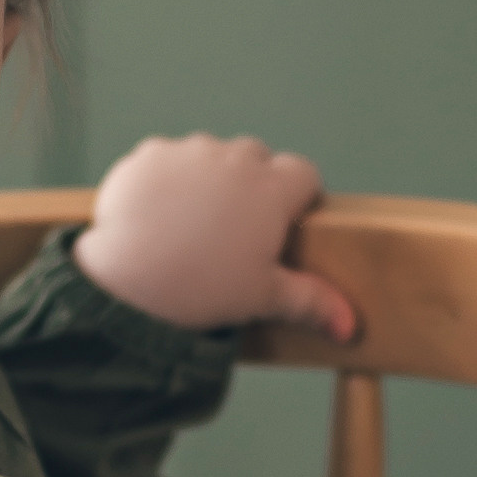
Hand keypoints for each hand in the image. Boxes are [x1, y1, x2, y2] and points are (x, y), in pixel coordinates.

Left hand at [74, 133, 358, 340]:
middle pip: (256, 157)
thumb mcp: (263, 299)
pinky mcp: (148, 155)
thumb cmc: (202, 291)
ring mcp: (188, 151)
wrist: (127, 285)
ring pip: (209, 155)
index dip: (298, 197)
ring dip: (208, 178)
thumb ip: (311, 302)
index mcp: (270, 188)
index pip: (304, 173)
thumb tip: (348, 324)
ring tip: (192, 224)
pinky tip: (158, 216)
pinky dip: (166, 179)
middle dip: (252, 184)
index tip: (285, 222)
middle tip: (235, 229)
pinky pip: (166, 158)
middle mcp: (232, 158)